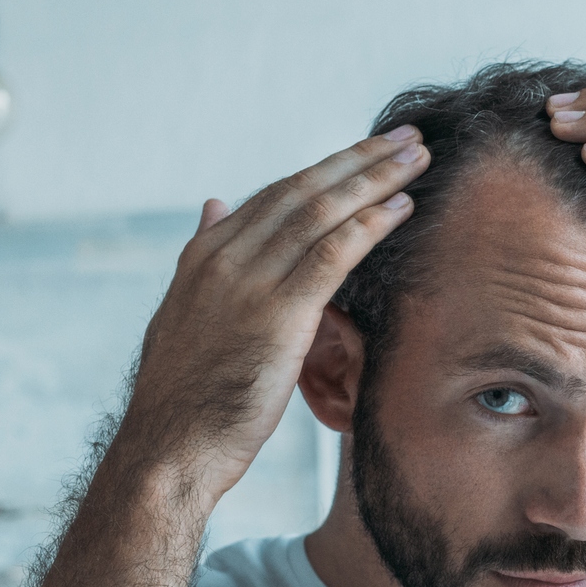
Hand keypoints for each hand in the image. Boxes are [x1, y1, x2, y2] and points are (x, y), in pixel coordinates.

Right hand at [118, 128, 430, 508]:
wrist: (168, 448)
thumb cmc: (184, 398)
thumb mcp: (185, 315)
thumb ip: (205, 257)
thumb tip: (213, 205)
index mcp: (203, 256)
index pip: (274, 197)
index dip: (325, 171)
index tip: (364, 153)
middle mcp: (223, 258)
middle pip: (302, 191)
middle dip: (358, 160)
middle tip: (405, 137)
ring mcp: (248, 282)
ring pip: (322, 212)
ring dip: (375, 180)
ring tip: (417, 158)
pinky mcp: (278, 313)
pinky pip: (333, 254)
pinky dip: (370, 224)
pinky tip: (402, 207)